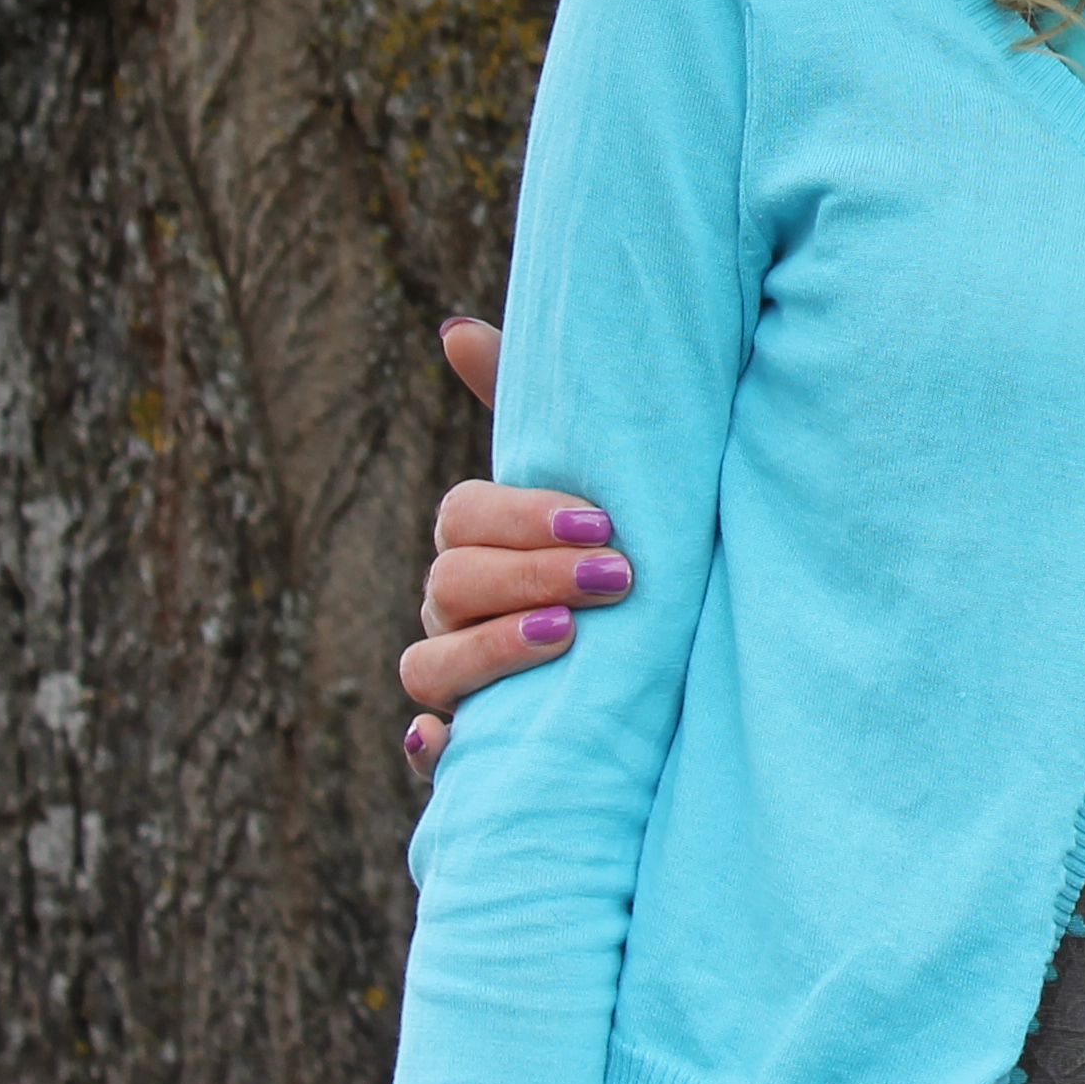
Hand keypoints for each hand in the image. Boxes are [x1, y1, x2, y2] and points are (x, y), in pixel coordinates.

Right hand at [396, 316, 625, 779]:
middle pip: (448, 585)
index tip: (603, 518)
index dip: (523, 515)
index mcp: (478, 547)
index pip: (464, 518)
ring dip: (489, 650)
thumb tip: (451, 328)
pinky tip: (452, 736)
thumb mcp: (589, 484)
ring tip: (568, 639)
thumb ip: (529, 407)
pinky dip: (433, 745)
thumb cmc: (611, 556)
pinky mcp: (474, 754)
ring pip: (427, 666)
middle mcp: (453, 614)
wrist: (657, 679)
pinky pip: (430, 755)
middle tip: (617, 574)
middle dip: (528, 575)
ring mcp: (458, 686)